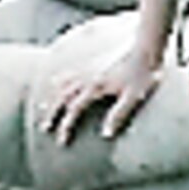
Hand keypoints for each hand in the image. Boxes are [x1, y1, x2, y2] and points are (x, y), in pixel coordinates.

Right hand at [38, 46, 160, 143]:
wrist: (146, 48)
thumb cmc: (143, 73)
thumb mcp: (134, 96)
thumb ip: (119, 114)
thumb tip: (106, 135)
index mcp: (96, 87)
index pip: (74, 110)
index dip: (66, 127)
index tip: (61, 141)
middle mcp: (88, 78)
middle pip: (62, 97)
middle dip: (52, 113)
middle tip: (44, 127)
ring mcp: (89, 69)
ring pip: (63, 84)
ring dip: (52, 97)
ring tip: (42, 107)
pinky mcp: (94, 64)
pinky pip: (70, 73)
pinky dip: (60, 79)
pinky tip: (56, 80)